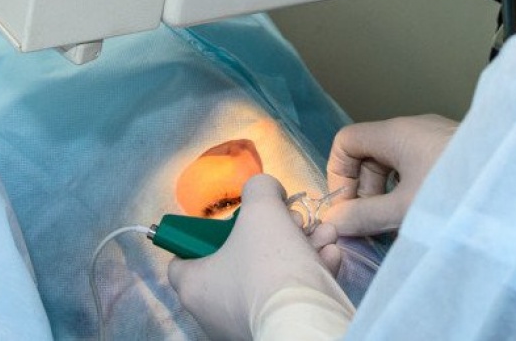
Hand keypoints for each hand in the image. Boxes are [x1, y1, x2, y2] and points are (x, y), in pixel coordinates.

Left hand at [168, 174, 351, 340]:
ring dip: (302, 246)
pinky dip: (310, 272)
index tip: (234, 219)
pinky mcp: (274, 329)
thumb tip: (266, 190)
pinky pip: (287, 294)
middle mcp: (213, 309)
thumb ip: (259, 188)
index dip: (206, 230)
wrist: (303, 318)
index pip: (184, 254)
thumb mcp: (261, 208)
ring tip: (323, 233)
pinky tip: (330, 255)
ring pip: (271, 273)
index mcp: (194, 284)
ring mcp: (244, 321)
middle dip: (275, 229)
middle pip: (239, 256)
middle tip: (294, 220)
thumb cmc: (269, 264)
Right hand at [323, 114, 457, 235]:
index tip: (349, 208)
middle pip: (370, 153)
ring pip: (395, 162)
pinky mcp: (453, 152)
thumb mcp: (406, 210)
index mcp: (397, 133)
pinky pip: (417, 166)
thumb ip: (365, 216)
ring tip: (399, 226)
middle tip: (374, 225)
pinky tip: (424, 216)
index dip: (339, 173)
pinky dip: (410, 189)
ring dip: (388, 194)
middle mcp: (414, 128)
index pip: (347, 140)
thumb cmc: (458, 192)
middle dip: (366, 190)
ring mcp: (436, 138)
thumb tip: (332, 222)